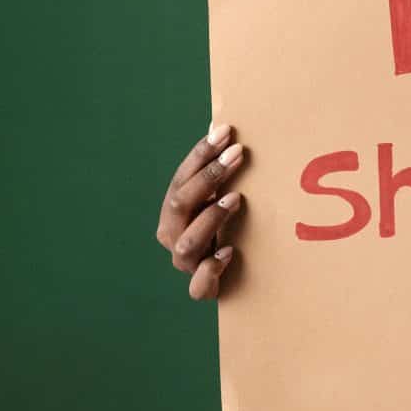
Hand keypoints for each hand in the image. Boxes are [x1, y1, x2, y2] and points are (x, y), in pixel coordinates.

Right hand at [154, 119, 246, 299]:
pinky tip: (231, 251)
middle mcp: (172, 235)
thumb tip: (221, 122)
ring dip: (210, 218)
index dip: (202, 153)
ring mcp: (185, 263)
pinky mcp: (200, 288)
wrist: (230, 277)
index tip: (226, 131)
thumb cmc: (222, 227)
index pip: (182, 177)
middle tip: (237, 153)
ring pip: (187, 242)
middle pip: (180, 203)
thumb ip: (216, 168)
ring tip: (235, 198)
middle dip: (208, 176)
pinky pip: (198, 285)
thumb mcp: (218, 196)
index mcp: (173, 210)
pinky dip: (211, 269)